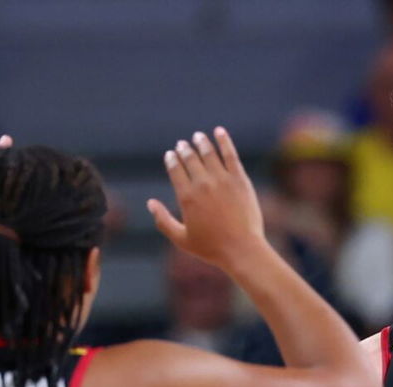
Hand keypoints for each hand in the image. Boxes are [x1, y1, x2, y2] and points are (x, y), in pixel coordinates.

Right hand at [147, 127, 266, 269]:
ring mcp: (223, 180)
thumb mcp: (181, 238)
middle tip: (183, 144)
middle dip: (184, 149)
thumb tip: (150, 203)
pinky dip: (224, 141)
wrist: (241, 249)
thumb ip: (163, 220)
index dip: (172, 159)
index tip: (171, 154)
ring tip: (198, 137)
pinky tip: (219, 131)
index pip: (175, 169)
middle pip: (190, 159)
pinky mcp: (240, 179)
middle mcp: (203, 184)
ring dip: (201, 142)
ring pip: (209, 153)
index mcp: (186, 197)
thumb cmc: (211, 248)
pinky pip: (230, 154)